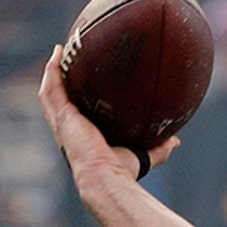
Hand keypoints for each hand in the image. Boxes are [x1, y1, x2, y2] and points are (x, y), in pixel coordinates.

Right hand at [36, 46, 179, 184]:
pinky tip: (59, 52)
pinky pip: (52, 88)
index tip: (84, 84)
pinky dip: (53, 70)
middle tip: (68, 60)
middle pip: (60, 100)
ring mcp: (63, 122)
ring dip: (53, 71)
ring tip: (61, 50)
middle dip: (61, 80)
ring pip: (51, 92)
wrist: (106, 176)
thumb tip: (175, 141)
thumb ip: (158, 149)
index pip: (77, 114)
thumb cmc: (121, 171)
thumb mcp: (143, 155)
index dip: (76, 99)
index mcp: (83, 136)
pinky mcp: (62, 116)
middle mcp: (69, 128)